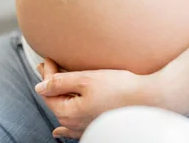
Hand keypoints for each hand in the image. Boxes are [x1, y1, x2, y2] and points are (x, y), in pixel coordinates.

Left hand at [35, 58, 164, 139]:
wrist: (148, 98)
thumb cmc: (119, 87)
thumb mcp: (85, 79)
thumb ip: (60, 82)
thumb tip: (39, 87)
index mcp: (69, 112)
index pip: (49, 91)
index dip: (47, 73)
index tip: (48, 58)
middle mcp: (74, 124)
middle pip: (55, 101)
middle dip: (51, 82)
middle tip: (47, 66)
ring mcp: (85, 128)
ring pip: (65, 110)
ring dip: (59, 95)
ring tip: (53, 83)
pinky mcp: (96, 127)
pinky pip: (73, 129)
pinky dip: (65, 126)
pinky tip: (59, 131)